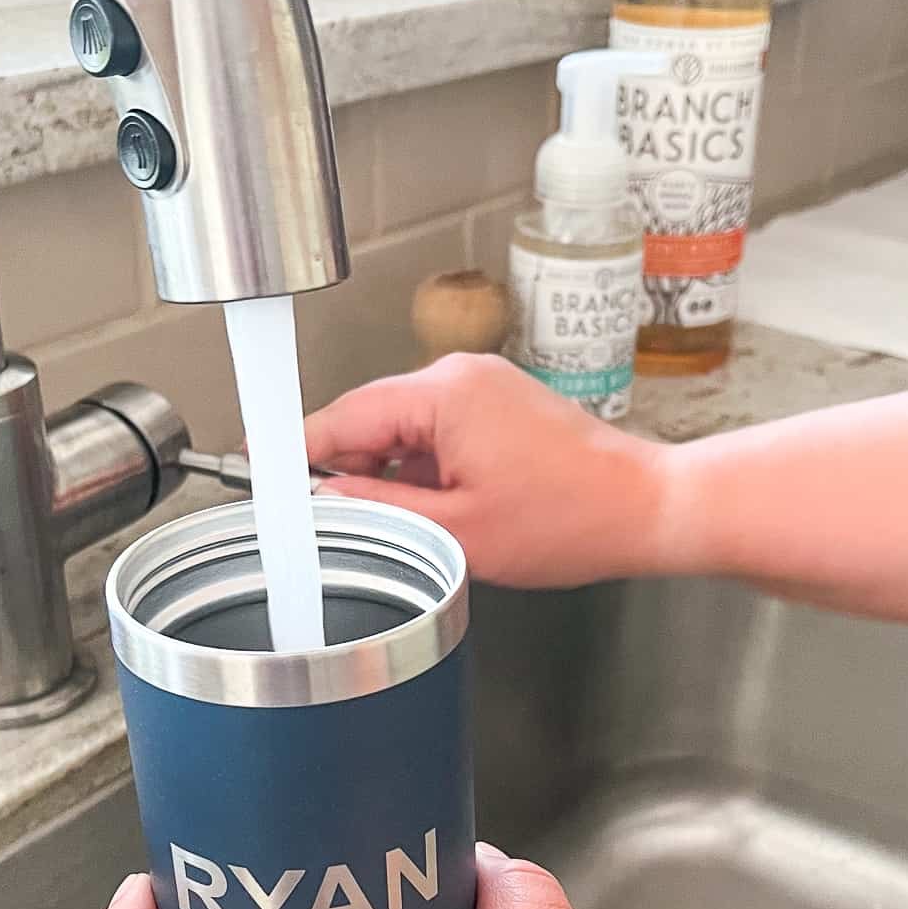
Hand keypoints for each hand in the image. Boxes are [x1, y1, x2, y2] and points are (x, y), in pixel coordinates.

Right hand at [304, 354, 666, 589]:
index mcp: (444, 394)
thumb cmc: (571, 519)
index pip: (345, 415)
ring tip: (408, 523)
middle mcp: (461, 376)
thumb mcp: (456, 532)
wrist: (644, 508)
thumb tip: (326, 500)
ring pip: (402, 427)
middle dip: (348, 468)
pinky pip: (436, 430)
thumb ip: (378, 510)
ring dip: (391, 473)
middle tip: (333, 521)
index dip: (300, 449)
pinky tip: (437, 509)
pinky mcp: (499, 403)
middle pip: (370, 417)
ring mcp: (483, 385)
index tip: (263, 470)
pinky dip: (424, 467)